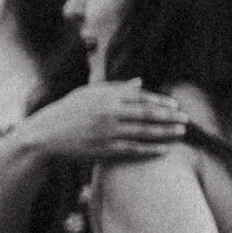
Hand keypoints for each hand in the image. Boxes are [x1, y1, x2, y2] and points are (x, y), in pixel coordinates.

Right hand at [18, 81, 185, 162]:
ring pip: (144, 132)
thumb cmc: (66, 112)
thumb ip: (115, 88)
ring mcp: (108, 132)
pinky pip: (134, 149)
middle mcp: (109, 113)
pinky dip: (151, 150)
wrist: (45, 136)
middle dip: (170, 117)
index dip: (161, 101)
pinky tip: (164, 150)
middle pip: (148, 114)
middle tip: (186, 120)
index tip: (175, 105)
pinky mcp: (105, 149)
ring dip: (166, 133)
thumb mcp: (87, 94)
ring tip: (180, 133)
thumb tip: (140, 82)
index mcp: (106, 96)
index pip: (141, 97)